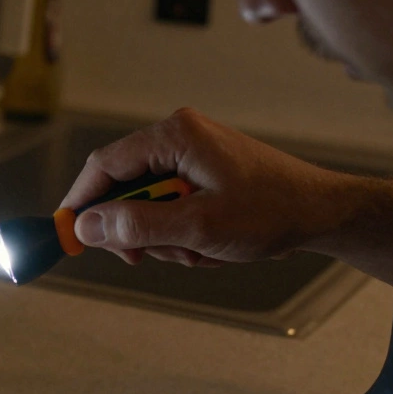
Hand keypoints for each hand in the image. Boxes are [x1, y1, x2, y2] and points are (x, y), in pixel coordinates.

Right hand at [59, 108, 347, 266]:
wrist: (324, 213)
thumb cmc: (272, 212)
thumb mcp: (197, 227)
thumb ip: (137, 226)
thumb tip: (86, 227)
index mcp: (174, 136)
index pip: (104, 165)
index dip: (81, 202)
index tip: (68, 236)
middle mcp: (178, 136)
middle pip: (123, 186)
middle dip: (136, 229)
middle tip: (148, 257)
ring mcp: (191, 153)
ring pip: (146, 202)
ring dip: (164, 236)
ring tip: (198, 250)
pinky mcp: (203, 171)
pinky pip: (170, 204)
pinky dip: (181, 231)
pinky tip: (209, 244)